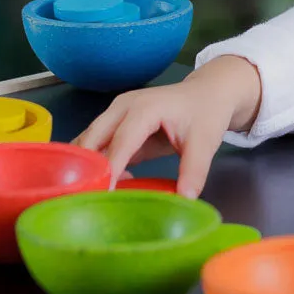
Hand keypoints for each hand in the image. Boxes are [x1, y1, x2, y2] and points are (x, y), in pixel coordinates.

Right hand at [73, 55, 262, 196]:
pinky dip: (95, 164)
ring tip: (94, 195)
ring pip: (88, 142)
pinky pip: (97, 146)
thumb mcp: (204, 143)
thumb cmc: (205, 114)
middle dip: (87, 168)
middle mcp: (123, 108)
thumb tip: (184, 199)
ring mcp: (115, 114)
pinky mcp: (115, 125)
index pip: (120, 142)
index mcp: (144, 109)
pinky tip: (112, 183)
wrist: (207, 94)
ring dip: (87, 167)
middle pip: (93, 139)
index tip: (103, 194)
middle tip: (87, 199)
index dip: (110, 169)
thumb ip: (194, 170)